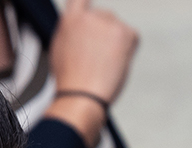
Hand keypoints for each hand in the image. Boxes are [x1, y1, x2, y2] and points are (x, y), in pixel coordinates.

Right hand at [42, 0, 137, 144]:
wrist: (82, 95)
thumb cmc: (70, 81)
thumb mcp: (60, 49)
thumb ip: (71, 32)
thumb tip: (79, 29)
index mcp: (70, 19)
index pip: (80, 1)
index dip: (87, 7)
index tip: (92, 19)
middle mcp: (90, 16)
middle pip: (103, 16)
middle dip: (103, 33)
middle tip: (98, 58)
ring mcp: (108, 23)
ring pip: (117, 28)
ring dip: (115, 42)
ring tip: (104, 65)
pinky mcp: (125, 32)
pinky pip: (132, 36)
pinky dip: (128, 49)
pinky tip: (116, 63)